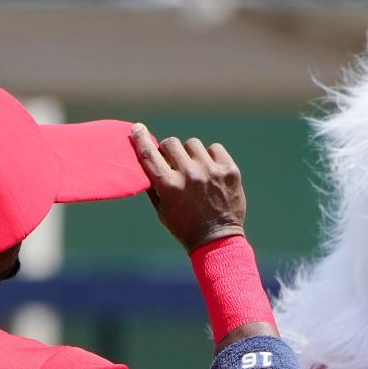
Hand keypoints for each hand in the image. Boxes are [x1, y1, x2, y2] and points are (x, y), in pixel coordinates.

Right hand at [130, 124, 246, 253]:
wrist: (217, 240)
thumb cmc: (184, 226)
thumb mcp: (161, 209)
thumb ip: (153, 184)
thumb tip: (145, 160)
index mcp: (168, 185)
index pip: (149, 153)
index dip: (141, 138)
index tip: (138, 128)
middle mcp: (189, 175)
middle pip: (171, 143)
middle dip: (169, 150)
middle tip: (173, 161)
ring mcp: (210, 171)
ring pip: (192, 144)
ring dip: (190, 154)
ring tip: (195, 169)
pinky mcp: (229, 170)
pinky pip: (215, 148)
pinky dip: (210, 156)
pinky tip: (210, 170)